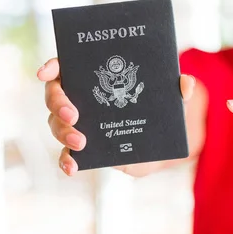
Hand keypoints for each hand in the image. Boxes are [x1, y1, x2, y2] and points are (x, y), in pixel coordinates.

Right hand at [37, 58, 195, 175]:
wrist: (162, 141)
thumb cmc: (160, 108)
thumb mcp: (173, 96)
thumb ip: (180, 87)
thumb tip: (186, 83)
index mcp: (96, 78)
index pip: (67, 67)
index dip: (53, 67)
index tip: (46, 72)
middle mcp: (81, 99)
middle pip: (55, 96)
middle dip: (59, 103)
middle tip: (74, 114)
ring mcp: (80, 125)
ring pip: (56, 125)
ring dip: (63, 132)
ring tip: (81, 141)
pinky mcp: (86, 150)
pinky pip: (66, 155)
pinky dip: (65, 161)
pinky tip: (72, 166)